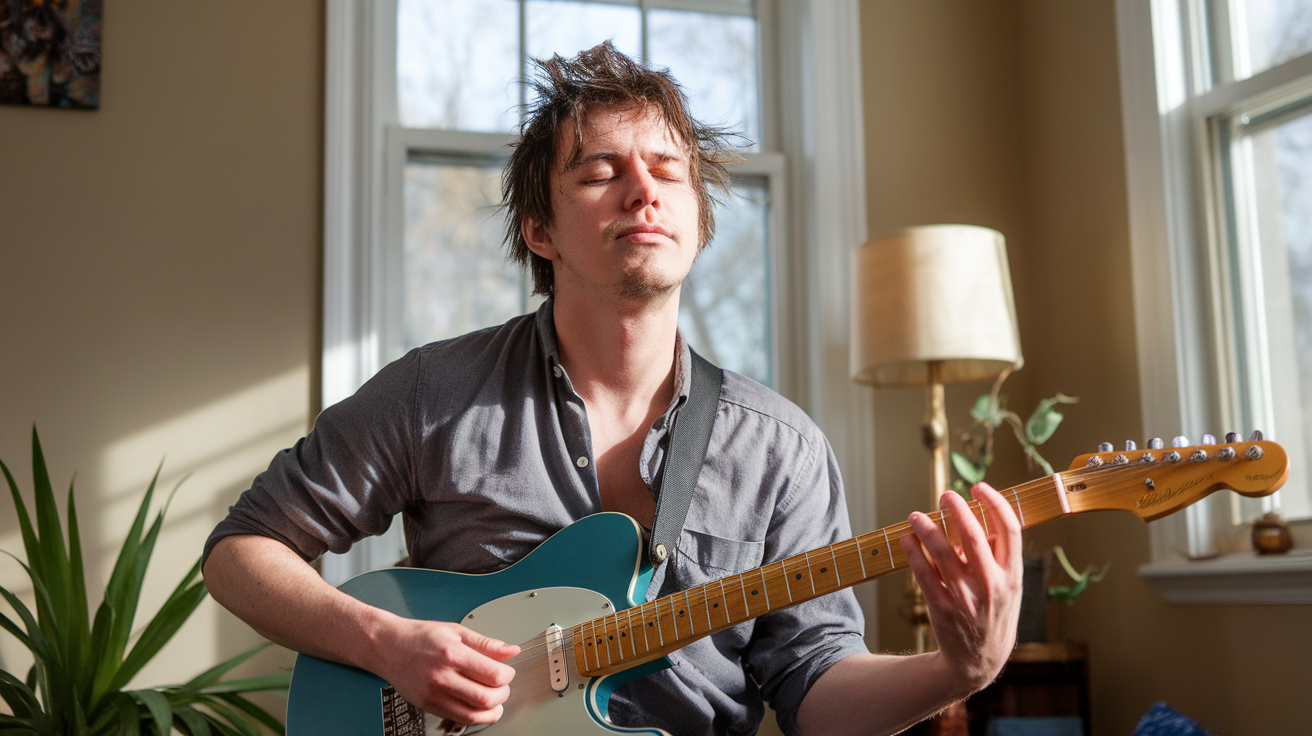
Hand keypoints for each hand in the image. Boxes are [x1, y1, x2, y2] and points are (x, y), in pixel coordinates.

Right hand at [371, 618, 520, 724]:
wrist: (387, 647)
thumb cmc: (420, 637)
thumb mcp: (456, 631)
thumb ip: (486, 644)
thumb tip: (512, 651)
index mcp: (452, 654)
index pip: (492, 674)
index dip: (508, 676)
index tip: (507, 672)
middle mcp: (442, 676)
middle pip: (485, 698)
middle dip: (503, 695)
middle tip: (503, 687)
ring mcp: (433, 694)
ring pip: (472, 715)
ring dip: (491, 711)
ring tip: (494, 700)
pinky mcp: (427, 706)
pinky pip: (457, 719)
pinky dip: (474, 716)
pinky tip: (478, 707)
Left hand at [899, 483, 1022, 696]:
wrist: (978, 661)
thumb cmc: (993, 614)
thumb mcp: (1007, 587)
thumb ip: (994, 556)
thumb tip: (970, 518)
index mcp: (1013, 575)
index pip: (1010, 529)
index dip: (995, 503)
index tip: (979, 487)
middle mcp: (992, 585)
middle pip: (973, 536)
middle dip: (957, 509)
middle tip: (946, 494)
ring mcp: (966, 598)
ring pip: (942, 553)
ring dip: (926, 528)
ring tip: (915, 516)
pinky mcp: (942, 608)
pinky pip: (923, 574)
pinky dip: (913, 553)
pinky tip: (906, 539)